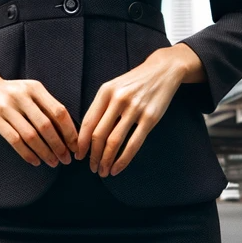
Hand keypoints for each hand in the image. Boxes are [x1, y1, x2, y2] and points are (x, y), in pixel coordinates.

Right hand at [0, 58, 77, 166]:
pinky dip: (27, 153)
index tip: (75, 146)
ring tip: (53, 162)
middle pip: (46, 125)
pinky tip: (35, 161)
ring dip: (44, 152)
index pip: (58, 111)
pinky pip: (14, 140)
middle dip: (59, 146)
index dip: (69, 131)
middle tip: (66, 159)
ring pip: (30, 135)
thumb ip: (47, 106)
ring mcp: (6, 107)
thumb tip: (69, 132)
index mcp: (35, 88)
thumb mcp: (31, 92)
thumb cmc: (14, 93)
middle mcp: (22, 95)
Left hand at [75, 44, 202, 176]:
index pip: (88, 122)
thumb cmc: (134, 82)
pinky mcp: (150, 118)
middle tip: (92, 167)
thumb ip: (101, 107)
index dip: (82, 143)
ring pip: (114, 141)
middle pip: (99, 134)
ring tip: (103, 171)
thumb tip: (86, 135)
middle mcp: (118, 99)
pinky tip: (118, 167)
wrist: (162, 70)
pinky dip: (123, 160)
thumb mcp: (114, 87)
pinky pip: (133, 144)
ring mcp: (135, 108)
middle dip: (93, 156)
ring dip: (106, 160)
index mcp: (105, 91)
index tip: (79, 156)